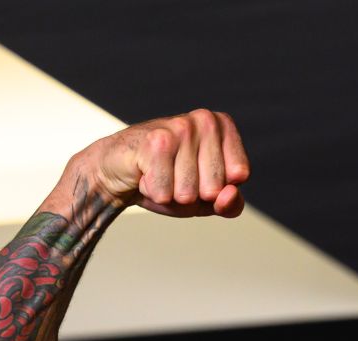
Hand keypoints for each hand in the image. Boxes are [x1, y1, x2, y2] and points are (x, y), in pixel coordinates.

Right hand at [81, 109, 250, 217]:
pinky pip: (165, 192)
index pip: (239, 175)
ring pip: (189, 193)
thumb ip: (230, 204)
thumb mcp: (207, 199)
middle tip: (174, 177)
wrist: (118, 169)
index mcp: (222, 126)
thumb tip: (228, 194)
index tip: (198, 175)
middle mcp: (205, 120)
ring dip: (170, 194)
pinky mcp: (155, 141)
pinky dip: (153, 193)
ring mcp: (180, 127)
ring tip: (159, 175)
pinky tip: (144, 175)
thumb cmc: (168, 180)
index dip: (217, 189)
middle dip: (193, 195)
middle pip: (215, 187)